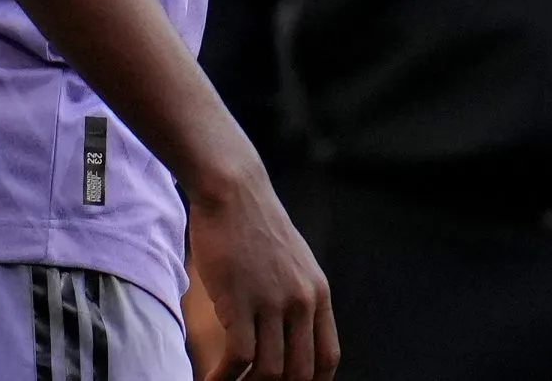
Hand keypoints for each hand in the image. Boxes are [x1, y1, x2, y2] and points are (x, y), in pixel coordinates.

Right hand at [185, 160, 336, 380]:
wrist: (231, 188)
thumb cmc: (252, 222)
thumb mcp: (290, 259)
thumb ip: (295, 293)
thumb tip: (287, 329)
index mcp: (317, 293)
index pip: (327, 357)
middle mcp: (301, 301)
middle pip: (300, 372)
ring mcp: (272, 302)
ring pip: (270, 371)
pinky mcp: (240, 300)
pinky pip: (239, 358)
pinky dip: (225, 378)